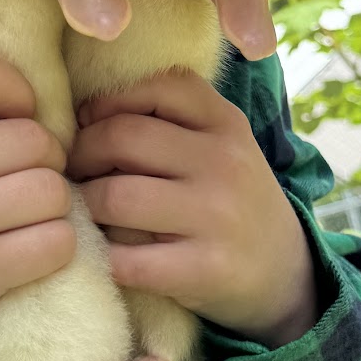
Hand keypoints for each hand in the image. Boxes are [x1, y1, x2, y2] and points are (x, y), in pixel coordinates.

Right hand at [0, 52, 74, 327]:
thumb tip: (26, 103)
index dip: (16, 92)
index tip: (10, 117)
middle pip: (33, 140)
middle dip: (40, 157)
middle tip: (20, 174)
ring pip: (51, 191)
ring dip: (48, 203)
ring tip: (23, 212)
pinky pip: (54, 244)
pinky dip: (52, 244)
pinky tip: (27, 245)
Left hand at [68, 70, 317, 347]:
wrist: (285, 274)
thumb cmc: (230, 200)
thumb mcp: (219, 146)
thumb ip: (169, 119)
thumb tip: (82, 112)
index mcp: (225, 123)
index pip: (155, 86)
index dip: (106, 102)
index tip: (90, 125)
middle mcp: (224, 162)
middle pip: (121, 137)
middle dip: (81, 154)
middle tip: (75, 172)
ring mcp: (217, 216)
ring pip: (114, 196)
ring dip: (85, 204)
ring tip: (86, 211)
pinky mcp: (204, 269)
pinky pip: (126, 258)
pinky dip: (102, 255)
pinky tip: (104, 253)